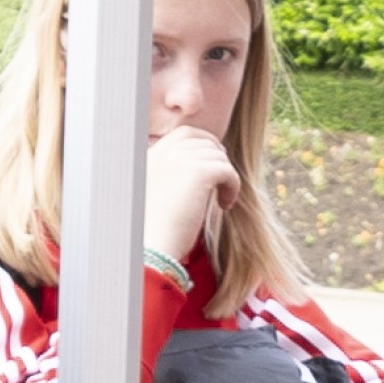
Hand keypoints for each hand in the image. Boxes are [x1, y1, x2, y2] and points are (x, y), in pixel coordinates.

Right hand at [145, 127, 241, 266]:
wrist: (151, 247)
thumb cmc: (153, 234)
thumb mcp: (156, 196)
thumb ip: (171, 179)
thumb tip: (199, 175)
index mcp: (151, 157)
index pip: (184, 134)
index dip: (203, 144)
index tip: (212, 165)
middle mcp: (164, 153)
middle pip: (203, 140)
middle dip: (217, 156)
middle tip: (223, 178)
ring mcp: (180, 160)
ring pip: (217, 156)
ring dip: (225, 175)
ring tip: (222, 200)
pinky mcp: (198, 172)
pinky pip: (227, 170)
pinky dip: (233, 185)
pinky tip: (225, 204)